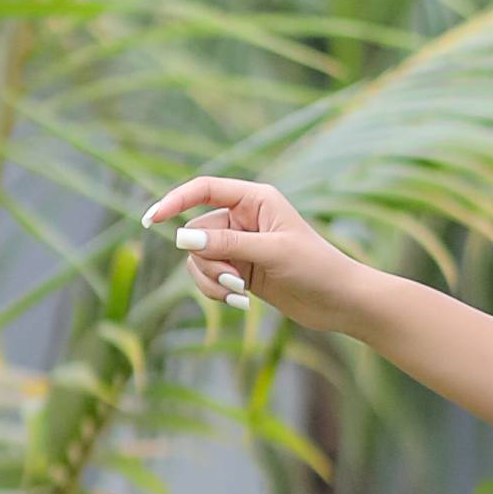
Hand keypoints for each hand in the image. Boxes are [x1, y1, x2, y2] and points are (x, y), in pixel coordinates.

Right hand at [140, 174, 360, 334]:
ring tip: (239, 294)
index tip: (152, 219)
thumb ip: (227, 244)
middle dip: (208, 260)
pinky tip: (241, 303)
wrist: (340, 301)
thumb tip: (181, 238)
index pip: (204, 189)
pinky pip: (207, 276)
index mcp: (255, 199)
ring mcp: (240, 244)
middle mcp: (244, 217)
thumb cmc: (316, 268)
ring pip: (198, 258)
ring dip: (210, 280)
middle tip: (235, 280)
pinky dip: (216, 291)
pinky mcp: (239, 269)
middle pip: (197, 232)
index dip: (175, 200)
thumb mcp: (271, 253)